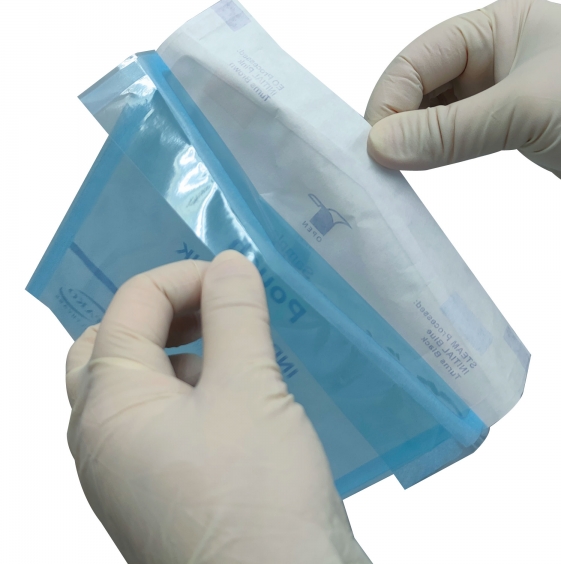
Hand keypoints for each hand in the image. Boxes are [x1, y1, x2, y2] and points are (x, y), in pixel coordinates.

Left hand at [66, 251, 369, 563]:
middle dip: (167, 313)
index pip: (130, 306)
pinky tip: (242, 396)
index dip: (185, 278)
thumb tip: (228, 263)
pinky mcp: (164, 487)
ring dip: (184, 350)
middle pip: (115, 344)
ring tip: (239, 352)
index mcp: (108, 406)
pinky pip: (165, 418)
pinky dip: (195, 389)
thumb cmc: (258, 493)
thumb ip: (234, 316)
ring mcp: (131, 468)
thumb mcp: (250, 389)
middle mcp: (105, 437)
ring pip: (141, 382)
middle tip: (220, 311)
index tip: (239, 282)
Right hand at [365, 0, 560, 189]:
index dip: (390, 102)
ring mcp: (496, 91)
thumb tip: (379, 148)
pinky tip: (422, 169)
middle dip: (397, 122)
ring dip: (413, 139)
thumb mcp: (524, 110)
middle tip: (379, 165)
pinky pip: (455, 135)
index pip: (417, 60)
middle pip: (420, 85)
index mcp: (493, 27)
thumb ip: (449, 131)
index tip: (374, 148)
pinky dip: (435, 152)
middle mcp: (489, 54)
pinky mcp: (505, 124)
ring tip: (395, 172)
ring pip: (434, 112)